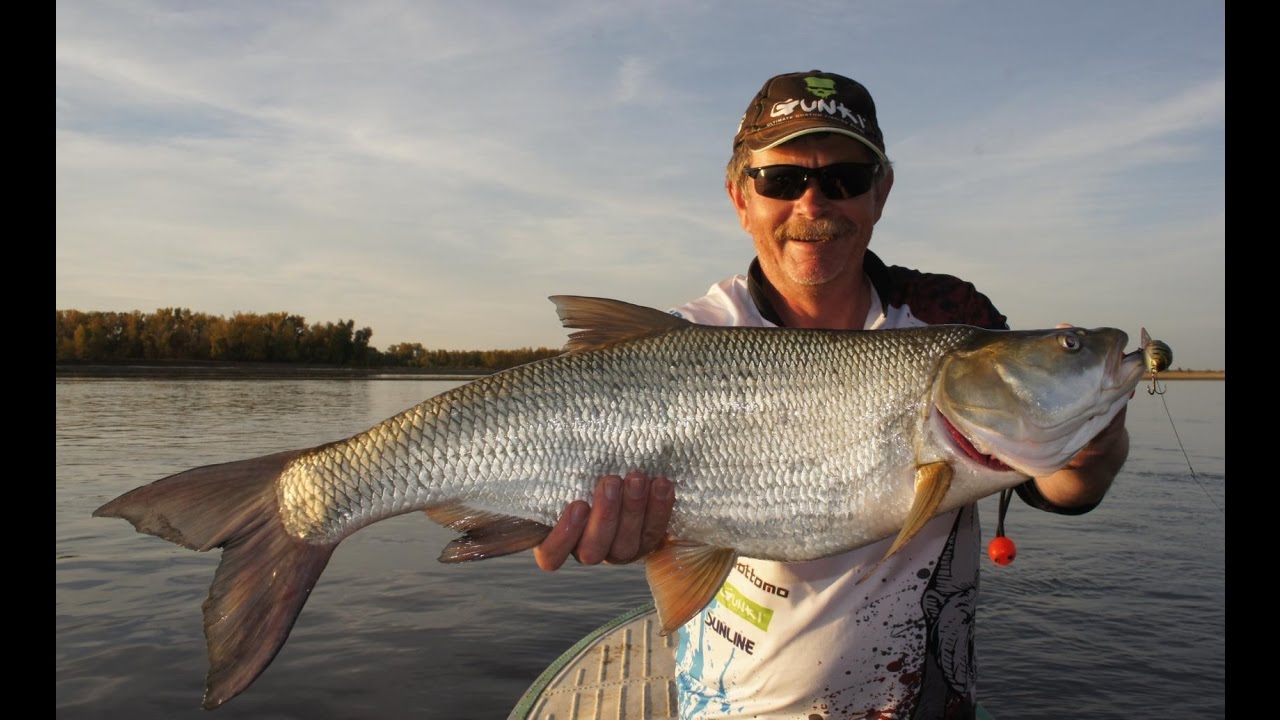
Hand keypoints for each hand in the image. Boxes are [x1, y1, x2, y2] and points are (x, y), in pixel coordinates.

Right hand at [532, 472, 674, 570]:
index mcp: (556, 541)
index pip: (551, 556)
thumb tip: (534, 427)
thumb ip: (549, 463)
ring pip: (625, 546)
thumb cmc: (578, 467)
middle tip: (610, 480)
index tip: (577, 504)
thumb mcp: (560, 466)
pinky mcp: (645, 542)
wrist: (618, 471)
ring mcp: (617, 550)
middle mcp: (586, 550)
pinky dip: (659, 509)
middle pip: (593, 550)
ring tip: (637, 477)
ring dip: (633, 511)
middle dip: (605, 515)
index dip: (564, 536)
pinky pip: (653, 534)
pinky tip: (662, 484)